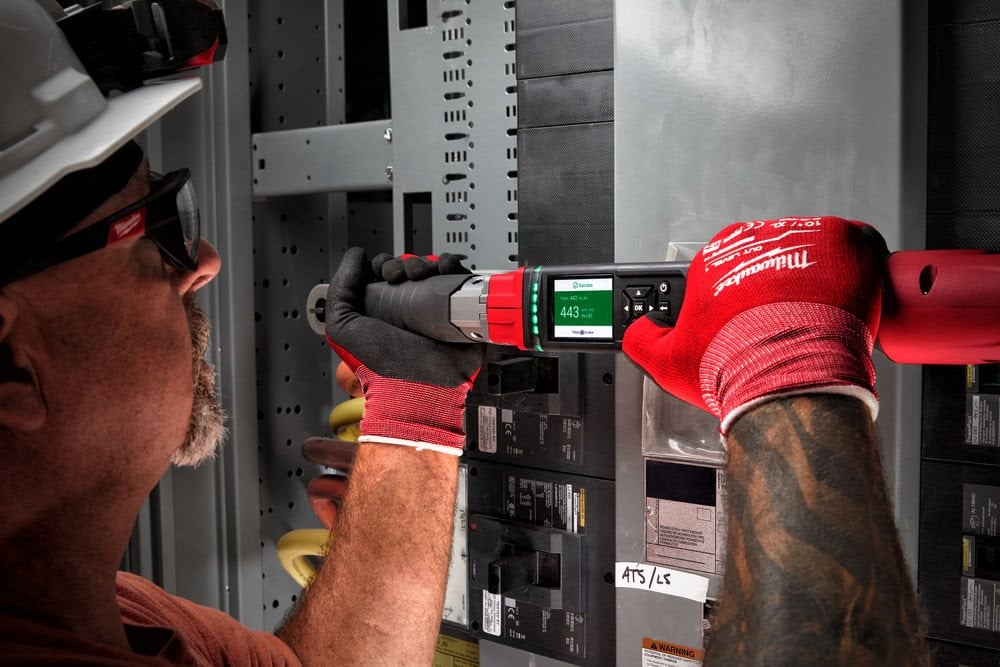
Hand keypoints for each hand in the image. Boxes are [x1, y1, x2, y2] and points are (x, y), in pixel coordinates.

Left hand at [324, 249, 483, 452]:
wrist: (421, 385)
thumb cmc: (382, 366)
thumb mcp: (343, 327)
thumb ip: (340, 289)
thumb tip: (355, 256)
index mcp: (379, 311)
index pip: (382, 274)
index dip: (381, 264)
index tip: (381, 270)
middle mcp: (405, 309)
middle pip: (406, 268)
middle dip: (402, 264)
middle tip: (400, 276)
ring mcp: (431, 308)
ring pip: (430, 270)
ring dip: (425, 263)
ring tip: (421, 274)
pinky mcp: (455, 310)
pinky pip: (456, 279)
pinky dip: (450, 267)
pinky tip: (443, 270)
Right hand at [623, 216, 884, 432]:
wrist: (789, 380)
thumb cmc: (736, 369)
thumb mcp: (666, 362)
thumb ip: (642, 340)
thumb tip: (637, 332)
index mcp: (713, 260)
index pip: (731, 267)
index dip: (747, 296)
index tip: (758, 318)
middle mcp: (755, 242)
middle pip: (774, 256)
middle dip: (784, 284)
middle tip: (793, 320)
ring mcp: (800, 237)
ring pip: (814, 248)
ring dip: (821, 273)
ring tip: (827, 311)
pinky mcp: (843, 240)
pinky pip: (856, 242)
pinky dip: (859, 262)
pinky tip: (854, 291)